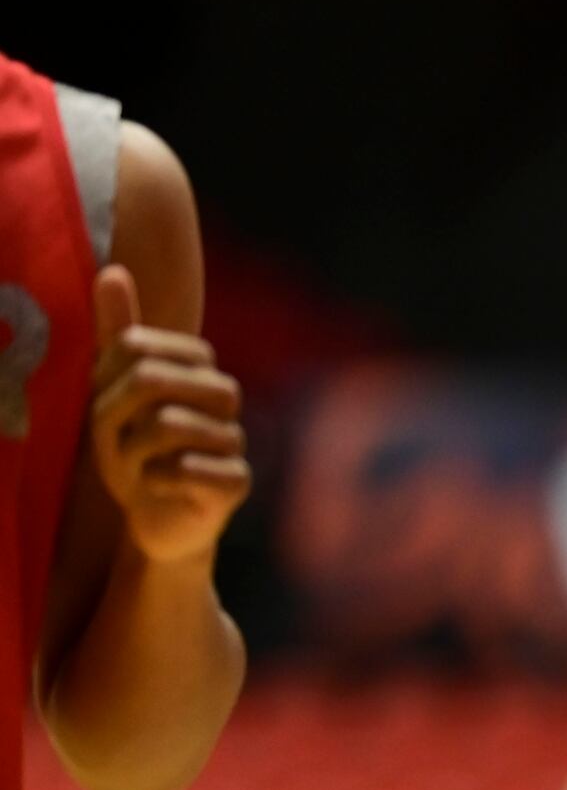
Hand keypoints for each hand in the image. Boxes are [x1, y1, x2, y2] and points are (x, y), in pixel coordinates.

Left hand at [88, 266, 249, 565]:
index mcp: (196, 369)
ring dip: (132, 453)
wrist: (157, 519)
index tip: (106, 412)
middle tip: (114, 445)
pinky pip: (186, 468)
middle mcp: (223, 398)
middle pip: (153, 380)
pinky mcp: (237, 483)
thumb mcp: (115, 394)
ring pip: (169, 424)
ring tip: (133, 469)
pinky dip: (155, 481)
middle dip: (116, 416)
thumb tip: (112, 270)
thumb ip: (118, 336)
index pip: (138, 348)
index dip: (107, 382)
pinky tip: (156, 490)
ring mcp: (234, 440)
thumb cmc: (137, 452)